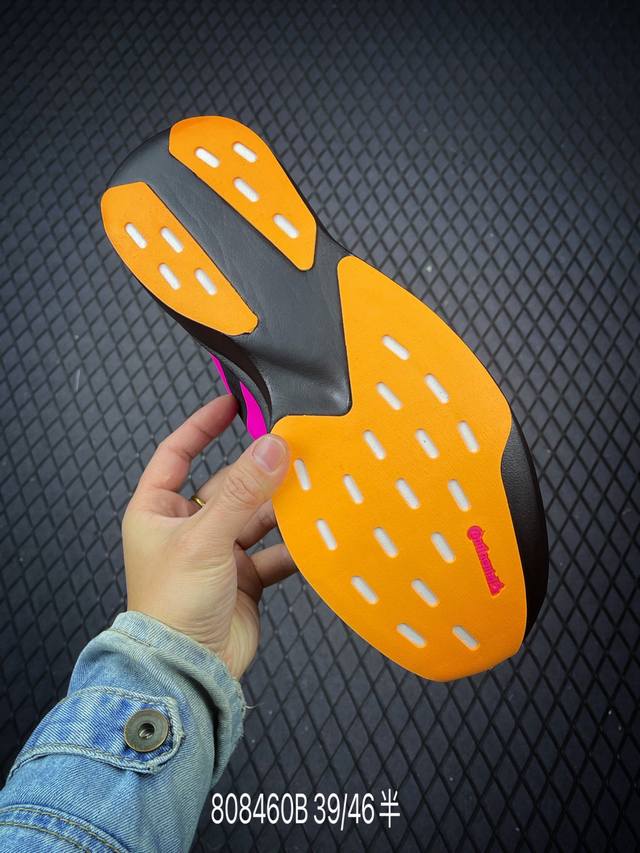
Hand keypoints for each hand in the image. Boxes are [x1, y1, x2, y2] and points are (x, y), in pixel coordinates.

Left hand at [122, 395, 293, 678]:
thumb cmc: (172, 606)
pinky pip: (273, 551)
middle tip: (292, 447)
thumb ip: (243, 492)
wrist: (188, 670)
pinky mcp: (243, 577)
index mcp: (158, 510)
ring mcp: (217, 552)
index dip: (202, 425)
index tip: (232, 402)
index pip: (178, 453)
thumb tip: (272, 447)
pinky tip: (313, 536)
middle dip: (258, 471)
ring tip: (311, 489)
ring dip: (281, 508)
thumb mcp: (205, 538)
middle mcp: (187, 527)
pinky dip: (293, 545)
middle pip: (228, 485)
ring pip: (255, 517)